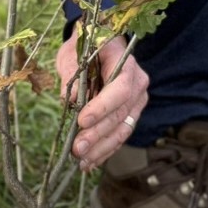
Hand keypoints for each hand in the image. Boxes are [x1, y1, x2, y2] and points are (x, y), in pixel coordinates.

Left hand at [56, 31, 149, 170]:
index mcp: (126, 64)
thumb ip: (72, 74)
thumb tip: (70, 100)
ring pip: (122, 130)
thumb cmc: (87, 46)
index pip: (118, 89)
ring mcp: (137, 102)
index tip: (81, 121)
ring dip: (101, 148)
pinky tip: (90, 162)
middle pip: (119, 114)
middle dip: (97, 134)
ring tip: (82, 162)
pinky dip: (105, 150)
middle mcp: (137, 84)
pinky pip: (119, 135)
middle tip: (77, 149)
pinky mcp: (130, 115)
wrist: (101, 44)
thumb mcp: (74, 53)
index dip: (102, 107)